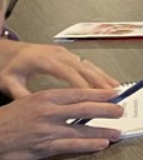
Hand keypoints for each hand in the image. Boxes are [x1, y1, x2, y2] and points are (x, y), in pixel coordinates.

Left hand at [0, 39, 118, 97]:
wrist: (7, 51)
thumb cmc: (8, 66)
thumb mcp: (8, 82)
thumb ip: (21, 95)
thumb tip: (34, 108)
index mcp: (44, 60)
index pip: (67, 73)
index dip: (81, 85)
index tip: (92, 97)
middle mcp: (57, 54)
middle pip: (83, 68)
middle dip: (99, 81)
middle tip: (111, 94)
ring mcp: (64, 53)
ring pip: (88, 64)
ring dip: (102, 76)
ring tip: (115, 88)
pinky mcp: (67, 55)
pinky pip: (86, 63)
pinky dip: (98, 72)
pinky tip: (107, 80)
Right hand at [0, 87, 123, 159]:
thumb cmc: (9, 118)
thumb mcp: (30, 100)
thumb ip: (53, 100)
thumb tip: (78, 100)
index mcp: (47, 97)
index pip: (80, 93)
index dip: (100, 94)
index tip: (115, 94)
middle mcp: (49, 111)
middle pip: (85, 109)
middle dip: (107, 110)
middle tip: (121, 111)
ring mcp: (47, 130)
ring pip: (81, 129)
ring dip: (102, 131)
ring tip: (117, 132)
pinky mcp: (43, 147)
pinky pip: (70, 146)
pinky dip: (88, 146)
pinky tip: (100, 145)